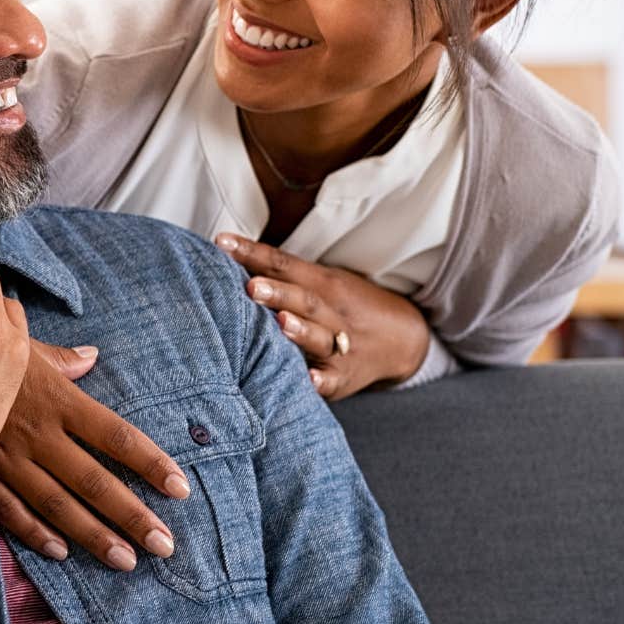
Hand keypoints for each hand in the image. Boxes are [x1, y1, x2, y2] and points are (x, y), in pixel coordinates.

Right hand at [0, 342, 190, 570]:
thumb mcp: (22, 345)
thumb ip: (62, 360)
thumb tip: (92, 357)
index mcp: (57, 399)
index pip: (115, 436)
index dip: (150, 463)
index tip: (180, 488)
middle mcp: (38, 433)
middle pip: (94, 481)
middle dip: (132, 516)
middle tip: (164, 545)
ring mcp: (7, 457)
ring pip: (58, 504)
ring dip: (94, 536)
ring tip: (126, 561)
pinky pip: (10, 510)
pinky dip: (35, 534)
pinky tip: (62, 553)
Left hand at [215, 234, 430, 400]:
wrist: (402, 339)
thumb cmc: (342, 307)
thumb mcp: (320, 282)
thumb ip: (280, 273)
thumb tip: (226, 253)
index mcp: (321, 283)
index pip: (283, 264)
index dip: (252, 253)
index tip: (221, 243)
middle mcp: (332, 312)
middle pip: (304, 299)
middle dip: (277, 293)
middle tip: (250, 287)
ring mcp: (341, 345)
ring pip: (320, 337)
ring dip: (300, 330)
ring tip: (280, 323)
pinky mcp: (344, 377)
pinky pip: (333, 379)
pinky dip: (322, 380)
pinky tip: (308, 380)